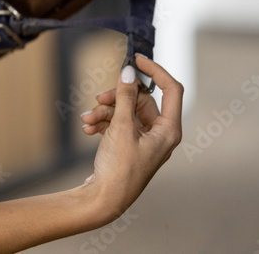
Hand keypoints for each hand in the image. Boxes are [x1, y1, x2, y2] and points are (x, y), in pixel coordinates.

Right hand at [79, 54, 183, 221]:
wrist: (104, 199)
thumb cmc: (119, 169)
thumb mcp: (121, 128)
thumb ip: (125, 97)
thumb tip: (129, 71)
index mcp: (169, 130)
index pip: (171, 89)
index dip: (155, 70)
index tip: (136, 58)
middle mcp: (160, 134)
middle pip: (142, 100)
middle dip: (117, 98)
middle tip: (99, 98)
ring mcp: (145, 140)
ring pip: (126, 111)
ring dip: (105, 111)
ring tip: (88, 119)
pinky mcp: (130, 145)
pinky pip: (118, 124)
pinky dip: (103, 122)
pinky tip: (88, 128)